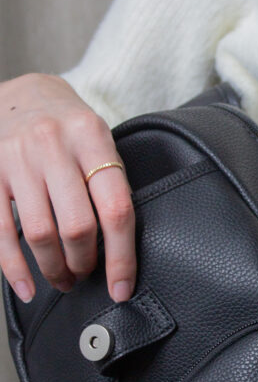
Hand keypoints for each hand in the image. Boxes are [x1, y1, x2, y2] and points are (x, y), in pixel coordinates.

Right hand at [0, 73, 135, 303]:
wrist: (19, 94)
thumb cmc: (67, 127)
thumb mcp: (97, 139)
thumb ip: (110, 182)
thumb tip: (121, 246)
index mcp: (92, 136)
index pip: (116, 207)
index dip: (122, 256)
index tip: (122, 287)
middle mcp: (54, 145)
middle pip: (77, 225)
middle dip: (85, 263)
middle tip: (86, 274)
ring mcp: (17, 158)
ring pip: (40, 233)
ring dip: (54, 268)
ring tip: (63, 278)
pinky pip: (2, 231)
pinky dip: (14, 268)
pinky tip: (26, 286)